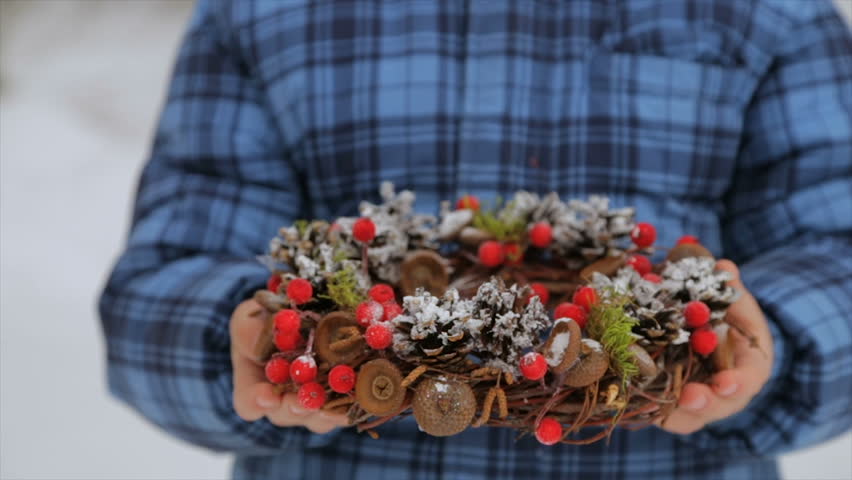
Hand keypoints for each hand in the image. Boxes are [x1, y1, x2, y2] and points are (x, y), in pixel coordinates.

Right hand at [230, 299, 348, 432]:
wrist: (302, 317)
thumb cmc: (266, 321)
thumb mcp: (250, 319)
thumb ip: (249, 331)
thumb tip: (260, 340)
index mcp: (256, 386)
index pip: (250, 404)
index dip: (257, 402)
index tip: (266, 395)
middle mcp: (284, 402)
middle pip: (287, 415)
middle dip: (296, 408)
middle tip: (303, 401)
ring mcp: (314, 404)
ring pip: (319, 418)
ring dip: (328, 411)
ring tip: (336, 402)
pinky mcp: (341, 399)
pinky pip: (349, 408)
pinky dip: (356, 401)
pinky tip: (365, 392)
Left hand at [659, 260, 773, 434]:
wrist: (710, 330)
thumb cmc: (727, 315)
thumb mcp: (732, 300)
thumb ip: (728, 288)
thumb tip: (723, 267)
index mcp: (748, 365)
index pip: (749, 379)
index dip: (738, 383)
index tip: (726, 382)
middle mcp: (724, 389)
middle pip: (717, 405)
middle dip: (704, 404)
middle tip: (689, 398)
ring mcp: (698, 398)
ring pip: (687, 416)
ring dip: (672, 412)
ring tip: (658, 411)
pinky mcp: (671, 399)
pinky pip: (659, 411)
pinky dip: (647, 408)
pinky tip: (629, 403)